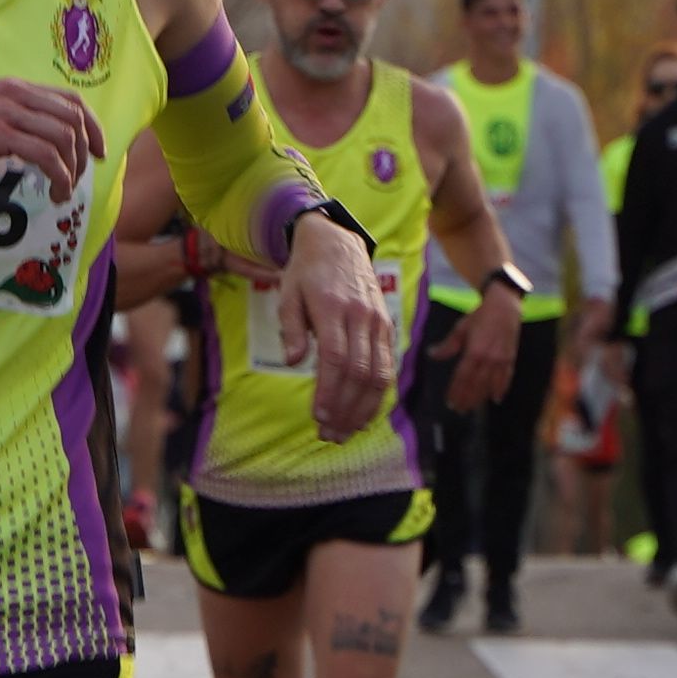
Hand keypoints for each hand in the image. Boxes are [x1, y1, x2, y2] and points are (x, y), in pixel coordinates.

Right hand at [0, 77, 100, 194]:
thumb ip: (8, 120)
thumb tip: (35, 141)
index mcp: (11, 87)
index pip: (69, 98)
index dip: (92, 125)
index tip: (98, 152)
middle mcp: (13, 93)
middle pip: (74, 117)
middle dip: (86, 152)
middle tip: (78, 179)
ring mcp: (4, 112)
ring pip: (64, 137)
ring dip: (72, 170)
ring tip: (61, 192)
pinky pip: (44, 155)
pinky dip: (57, 177)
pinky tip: (51, 193)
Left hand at [287, 219, 402, 441]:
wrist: (337, 243)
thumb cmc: (306, 273)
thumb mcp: (288, 293)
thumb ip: (291, 328)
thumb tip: (295, 361)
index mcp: (332, 307)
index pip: (335, 357)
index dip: (329, 391)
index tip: (319, 416)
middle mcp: (360, 316)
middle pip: (360, 371)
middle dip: (346, 408)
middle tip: (330, 435)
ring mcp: (377, 321)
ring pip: (379, 373)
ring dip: (364, 408)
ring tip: (347, 432)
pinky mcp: (386, 326)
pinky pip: (388, 365)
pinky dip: (379, 394)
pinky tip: (366, 414)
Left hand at [439, 308, 521, 409]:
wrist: (504, 306)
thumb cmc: (480, 316)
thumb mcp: (460, 328)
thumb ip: (447, 345)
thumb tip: (431, 354)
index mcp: (473, 352)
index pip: (462, 377)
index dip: (456, 391)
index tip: (450, 401)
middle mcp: (487, 359)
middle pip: (475, 384)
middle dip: (467, 398)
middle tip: (459, 410)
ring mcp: (500, 360)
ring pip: (490, 384)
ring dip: (481, 397)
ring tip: (473, 408)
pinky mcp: (510, 358)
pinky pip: (506, 378)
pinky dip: (501, 389)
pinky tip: (496, 399)